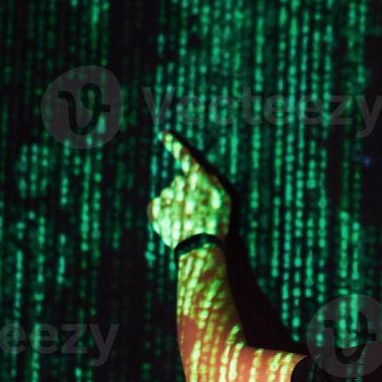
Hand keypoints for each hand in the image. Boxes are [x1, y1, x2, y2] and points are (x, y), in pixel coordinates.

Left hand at [149, 132, 231, 248]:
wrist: (199, 246)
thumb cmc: (217, 222)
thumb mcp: (225, 199)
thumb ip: (213, 182)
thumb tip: (203, 174)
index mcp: (196, 178)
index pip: (184, 156)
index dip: (174, 144)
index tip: (163, 134)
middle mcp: (179, 184)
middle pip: (179, 181)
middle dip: (185, 190)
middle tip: (197, 209)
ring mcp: (166, 198)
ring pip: (168, 194)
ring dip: (175, 202)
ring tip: (186, 219)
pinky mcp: (156, 211)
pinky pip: (157, 205)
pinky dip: (162, 211)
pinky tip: (173, 222)